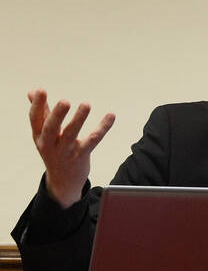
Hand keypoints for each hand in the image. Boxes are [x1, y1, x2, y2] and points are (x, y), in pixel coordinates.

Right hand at [28, 89, 114, 207]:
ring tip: (86, 105)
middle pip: (51, 128)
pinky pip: (93, 140)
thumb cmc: (53, 150)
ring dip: (79, 119)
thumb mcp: (44, 135)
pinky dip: (103, 128)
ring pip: (72, 134)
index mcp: (39, 136)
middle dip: (57, 115)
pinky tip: (111, 116)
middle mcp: (50, 144)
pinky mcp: (81, 155)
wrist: (63, 181)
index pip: (35, 119)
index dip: (37, 105)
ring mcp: (66, 151)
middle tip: (65, 101)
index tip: (41, 90)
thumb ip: (42, 113)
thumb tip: (33, 91)